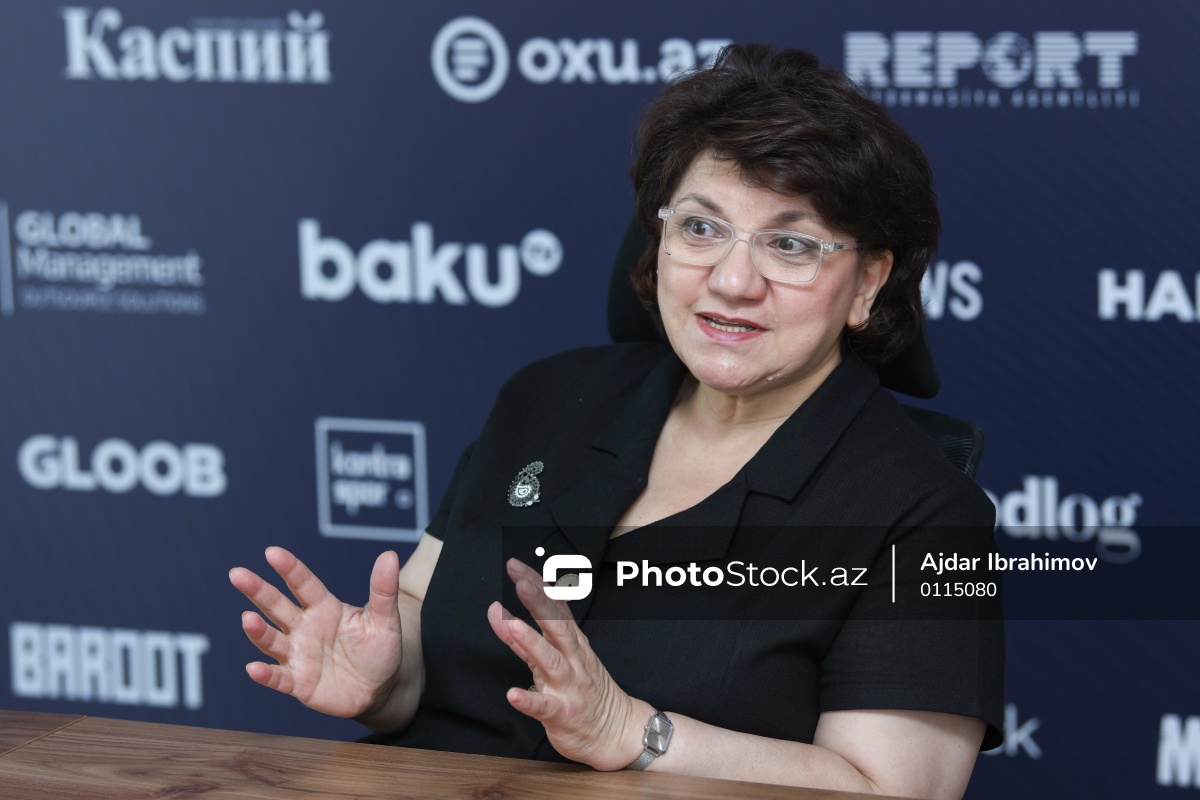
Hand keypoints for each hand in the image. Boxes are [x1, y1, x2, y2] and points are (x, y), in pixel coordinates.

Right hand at [228, 547, 403, 719]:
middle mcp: (305, 628)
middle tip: (237, 574)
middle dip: (258, 591)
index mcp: (324, 608)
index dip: (289, 568)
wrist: (381, 688)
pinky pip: (279, 678)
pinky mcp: (298, 682)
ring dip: (258, 631)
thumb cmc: (380, 649)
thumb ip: (383, 590)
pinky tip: (253, 668)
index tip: (272, 552)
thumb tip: (390, 555)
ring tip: (247, 618)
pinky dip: (266, 674)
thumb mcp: (385, 620)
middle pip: (277, 606)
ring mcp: (299, 655)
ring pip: (272, 639)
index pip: (303, 584)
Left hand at [487, 558, 649, 770]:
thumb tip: (496, 611)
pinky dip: (529, 700)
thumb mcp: (557, 658)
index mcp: (572, 643)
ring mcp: (570, 687)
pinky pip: (545, 707)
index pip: (556, 607)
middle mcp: (573, 660)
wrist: (616, 732)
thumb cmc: (583, 690)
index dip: (538, 586)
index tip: (517, 566)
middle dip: (539, 603)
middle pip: (557, 626)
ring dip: (532, 643)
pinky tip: (512, 694)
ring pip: (551, 661)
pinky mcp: (564, 714)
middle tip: (520, 581)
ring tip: (513, 626)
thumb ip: (523, 639)